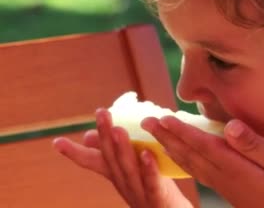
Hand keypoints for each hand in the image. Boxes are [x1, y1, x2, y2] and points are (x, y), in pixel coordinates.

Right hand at [52, 109, 192, 207]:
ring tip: (118, 129)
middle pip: (111, 159)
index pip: (94, 162)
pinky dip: (149, 169)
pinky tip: (147, 154)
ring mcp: (139, 194)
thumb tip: (88, 135)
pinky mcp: (158, 199)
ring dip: (122, 149)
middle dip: (105, 135)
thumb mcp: (131, 172)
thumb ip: (114, 155)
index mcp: (118, 177)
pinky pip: (152, 183)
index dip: (75, 153)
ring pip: (128, 170)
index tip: (56, 142)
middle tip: (101, 112)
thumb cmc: (154, 194)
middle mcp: (124, 185)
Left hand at [142, 116, 263, 207]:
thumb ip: (254, 145)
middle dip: (166, 136)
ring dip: (168, 146)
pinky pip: (193, 170)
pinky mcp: (221, 186)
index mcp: (233, 167)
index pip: (201, 145)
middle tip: (146, 121)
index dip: (182, 130)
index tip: (163, 118)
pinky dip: (179, 158)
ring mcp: (219, 182)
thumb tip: (230, 125)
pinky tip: (174, 153)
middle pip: (188, 153)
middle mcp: (220, 175)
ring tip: (154, 133)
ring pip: (187, 162)